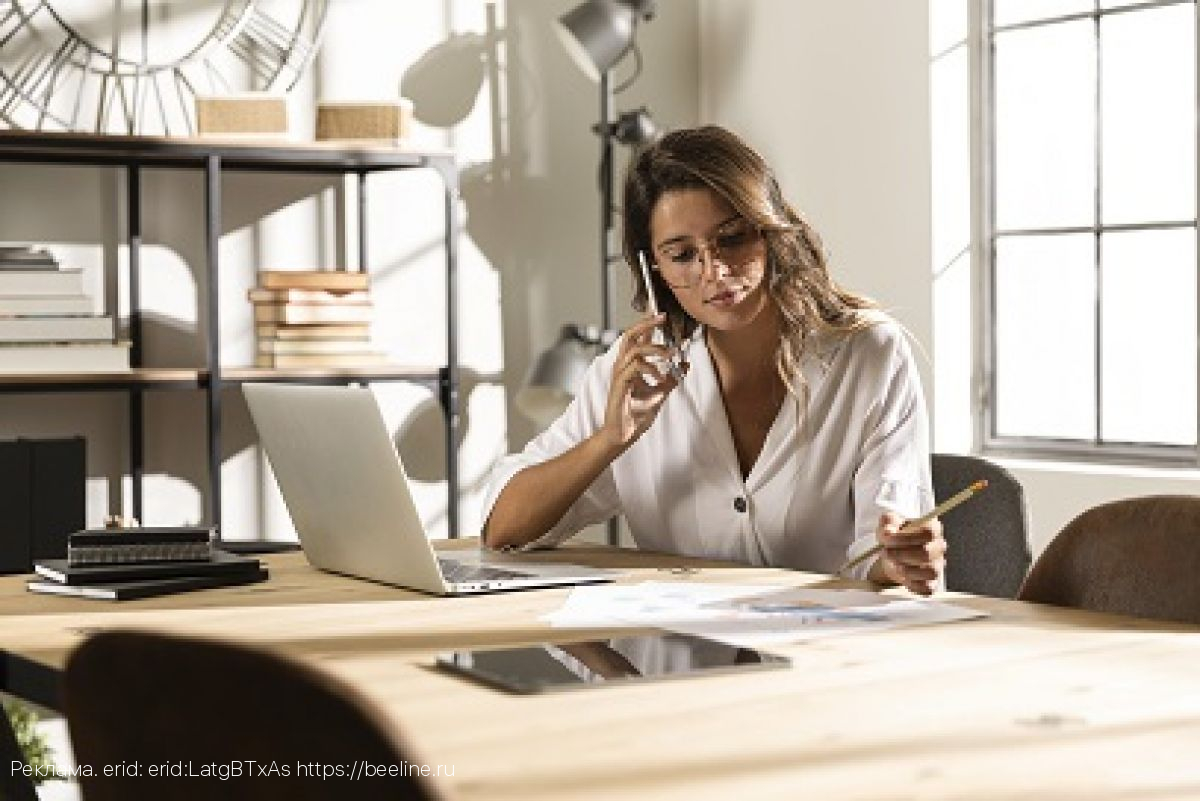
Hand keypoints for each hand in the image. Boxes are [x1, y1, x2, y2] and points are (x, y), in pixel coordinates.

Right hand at [599, 314, 685, 453]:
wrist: (623, 434)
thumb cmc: (635, 414)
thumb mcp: (659, 393)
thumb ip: (671, 379)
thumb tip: (685, 366)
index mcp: (629, 366)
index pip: (636, 339)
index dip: (647, 324)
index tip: (660, 313)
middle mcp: (622, 367)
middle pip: (629, 335)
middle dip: (646, 323)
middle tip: (662, 317)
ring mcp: (619, 375)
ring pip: (634, 350)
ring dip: (654, 349)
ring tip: (670, 355)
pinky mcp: (620, 385)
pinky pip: (634, 368)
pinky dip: (650, 369)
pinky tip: (660, 378)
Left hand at [874, 511, 946, 595]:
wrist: (894, 554)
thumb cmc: (894, 535)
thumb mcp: (889, 523)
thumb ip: (888, 523)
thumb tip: (887, 533)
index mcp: (933, 528)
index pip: (928, 533)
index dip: (906, 538)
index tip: (887, 540)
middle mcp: (939, 547)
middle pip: (927, 554)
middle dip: (902, 554)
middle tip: (885, 552)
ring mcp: (938, 566)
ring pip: (931, 573)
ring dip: (907, 570)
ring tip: (894, 564)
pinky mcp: (932, 583)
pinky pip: (927, 589)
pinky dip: (911, 584)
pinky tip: (900, 576)